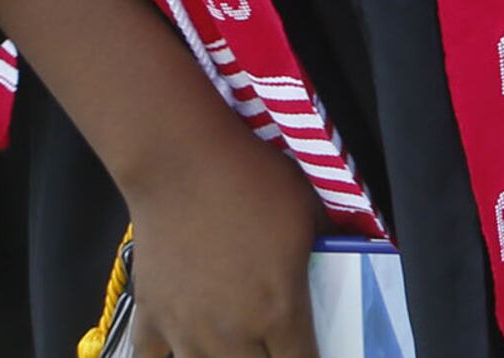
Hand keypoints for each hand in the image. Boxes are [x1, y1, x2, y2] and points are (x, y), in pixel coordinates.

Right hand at [115, 98, 322, 357]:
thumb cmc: (254, 180)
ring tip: (235, 345)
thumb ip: (331, 242)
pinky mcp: (149, 317)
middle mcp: (232, 334)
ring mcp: (185, 331)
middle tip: (273, 344)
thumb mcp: (310, 210)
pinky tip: (180, 346)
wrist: (183, 165)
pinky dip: (167, 356)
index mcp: (279, 311)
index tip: (311, 350)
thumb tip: (353, 247)